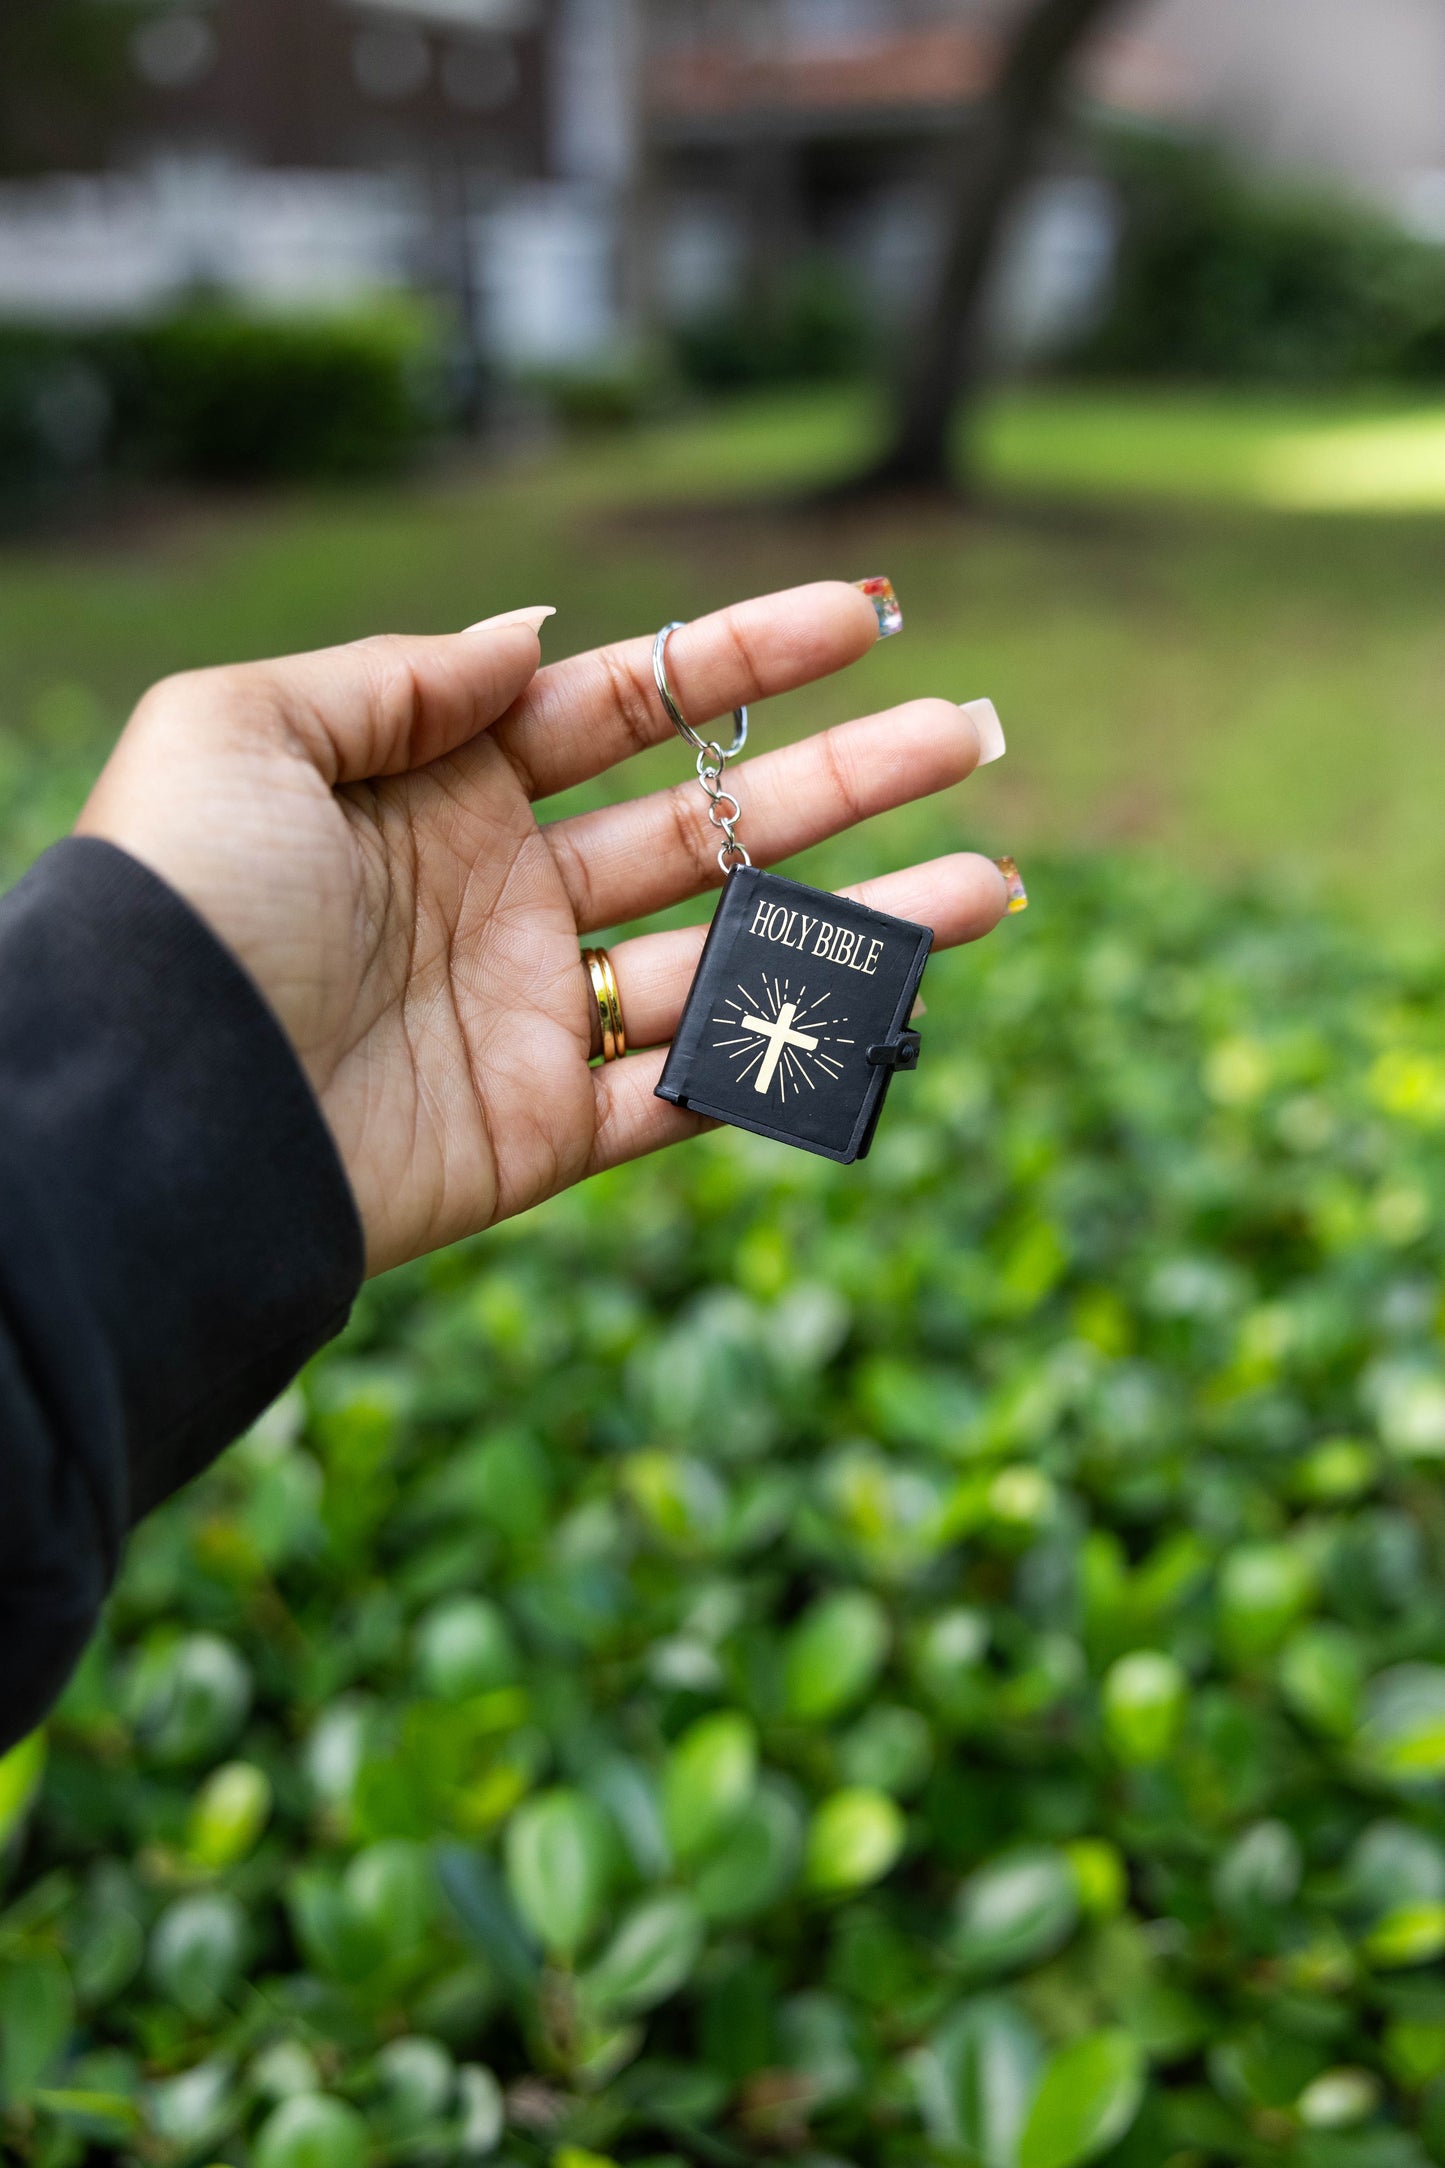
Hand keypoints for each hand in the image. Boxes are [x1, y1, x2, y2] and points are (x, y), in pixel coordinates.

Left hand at [77, 583, 1011, 1274]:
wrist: (147, 1115)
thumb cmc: (178, 904)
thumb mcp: (245, 730)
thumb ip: (398, 673)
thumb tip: (535, 632)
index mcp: (438, 786)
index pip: (623, 703)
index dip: (745, 655)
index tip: (867, 613)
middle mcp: (501, 893)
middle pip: (711, 819)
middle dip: (848, 775)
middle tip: (978, 729)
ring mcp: (533, 1016)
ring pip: (733, 956)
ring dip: (866, 919)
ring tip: (995, 879)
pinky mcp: (545, 1133)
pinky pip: (692, 1090)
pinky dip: (789, 1054)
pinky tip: (893, 1005)